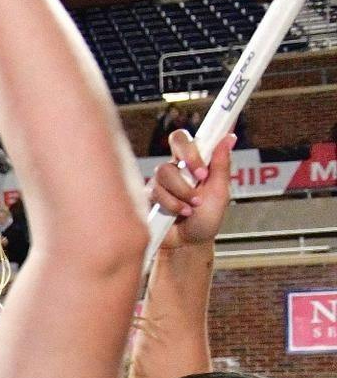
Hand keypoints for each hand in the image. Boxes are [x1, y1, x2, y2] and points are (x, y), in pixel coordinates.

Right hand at [149, 128, 233, 249]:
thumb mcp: (220, 192)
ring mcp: (161, 181)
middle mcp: (177, 167)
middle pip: (176, 141)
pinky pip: (155, 191)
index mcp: (195, 163)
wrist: (188, 244)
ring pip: (166, 171)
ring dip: (183, 191)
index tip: (211, 138)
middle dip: (190, 158)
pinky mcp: (148, 196)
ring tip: (192, 206)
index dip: (200, 133)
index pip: (191, 138)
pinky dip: (172, 204)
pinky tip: (180, 213)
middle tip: (202, 176)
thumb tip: (229, 138)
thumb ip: (222, 165)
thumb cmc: (206, 219)